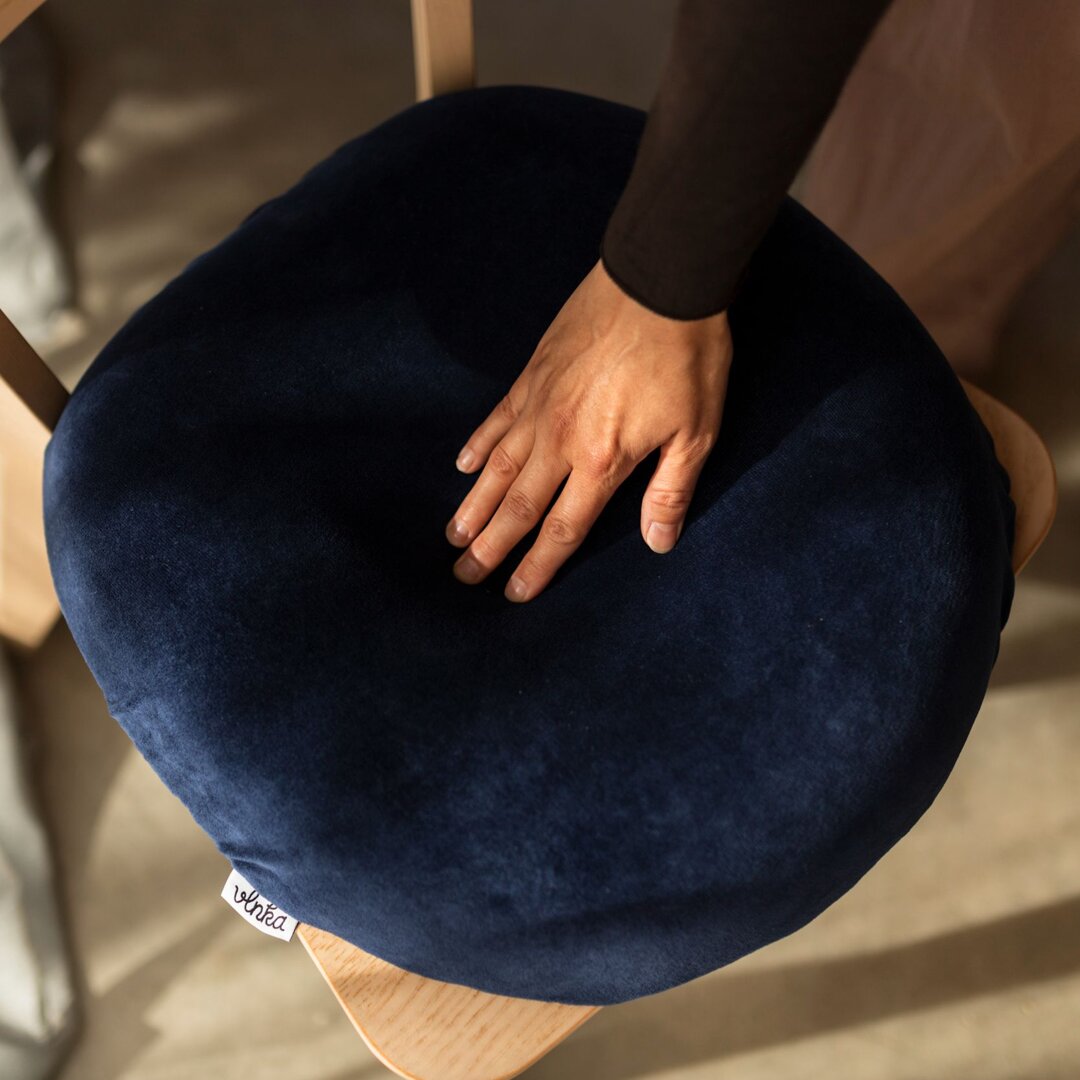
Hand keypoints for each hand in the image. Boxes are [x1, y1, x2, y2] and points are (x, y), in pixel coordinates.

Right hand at [445, 257, 732, 602]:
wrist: (661, 279)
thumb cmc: (688, 357)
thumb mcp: (697, 431)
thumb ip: (671, 491)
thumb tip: (658, 544)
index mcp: (602, 460)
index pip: (562, 528)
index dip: (537, 566)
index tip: (513, 594)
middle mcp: (560, 439)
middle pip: (518, 506)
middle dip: (491, 546)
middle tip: (464, 576)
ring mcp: (539, 404)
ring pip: (497, 466)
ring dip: (474, 505)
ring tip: (454, 535)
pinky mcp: (532, 373)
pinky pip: (496, 418)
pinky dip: (478, 443)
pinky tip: (463, 463)